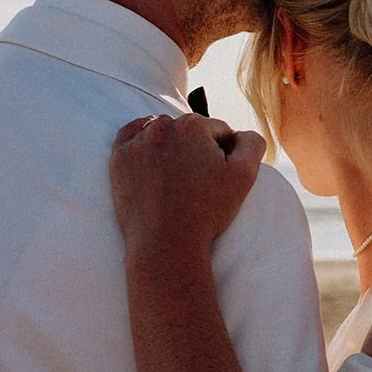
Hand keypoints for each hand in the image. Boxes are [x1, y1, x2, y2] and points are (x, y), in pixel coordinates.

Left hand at [110, 113, 265, 260]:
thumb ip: (252, 142)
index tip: (219, 177)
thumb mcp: (244, 175)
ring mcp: (136, 143)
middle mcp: (162, 127)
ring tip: (177, 179)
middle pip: (190, 131)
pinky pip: (131, 137)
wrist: (165, 244)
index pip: (219, 131)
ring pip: (163, 134)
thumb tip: (241, 133)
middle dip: (197, 150)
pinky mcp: (118, 159)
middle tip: (198, 182)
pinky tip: (152, 157)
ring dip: (172, 148)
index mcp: (193, 126)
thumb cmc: (207, 211)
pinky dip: (142, 142)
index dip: (225, 155)